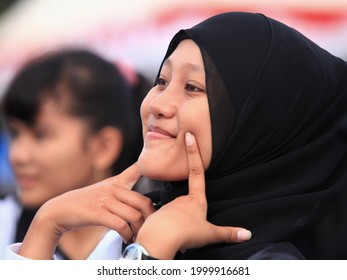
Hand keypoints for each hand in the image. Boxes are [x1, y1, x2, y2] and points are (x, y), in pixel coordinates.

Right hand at [18, 163, 154, 258]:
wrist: (60, 209)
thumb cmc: (87, 202)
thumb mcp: (105, 190)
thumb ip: (123, 191)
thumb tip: (144, 201)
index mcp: (117, 182)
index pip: (137, 169)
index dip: (151, 169)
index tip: (166, 173)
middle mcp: (113, 188)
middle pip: (144, 202)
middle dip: (151, 218)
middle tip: (150, 228)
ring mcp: (105, 200)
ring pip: (134, 216)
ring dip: (139, 230)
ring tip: (138, 237)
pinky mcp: (97, 213)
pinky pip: (120, 225)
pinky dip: (127, 235)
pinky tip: (127, 238)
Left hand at [135, 132, 251, 258]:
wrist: (160, 238)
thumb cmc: (186, 233)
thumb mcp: (210, 234)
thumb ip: (227, 233)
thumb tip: (247, 234)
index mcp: (195, 200)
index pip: (197, 172)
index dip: (194, 153)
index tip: (189, 136)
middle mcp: (181, 200)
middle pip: (188, 203)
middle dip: (190, 216)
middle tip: (191, 231)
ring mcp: (168, 207)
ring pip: (176, 215)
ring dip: (180, 225)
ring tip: (181, 237)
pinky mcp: (156, 216)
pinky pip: (165, 222)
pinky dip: (169, 230)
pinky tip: (170, 238)